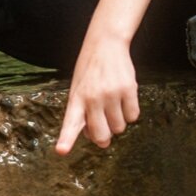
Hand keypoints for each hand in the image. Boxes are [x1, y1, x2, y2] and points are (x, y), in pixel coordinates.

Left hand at [55, 35, 139, 154]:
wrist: (105, 44)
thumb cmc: (89, 72)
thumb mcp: (78, 90)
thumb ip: (83, 115)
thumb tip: (100, 139)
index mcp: (76, 99)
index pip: (70, 122)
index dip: (66, 139)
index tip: (62, 151)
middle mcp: (93, 98)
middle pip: (102, 135)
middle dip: (104, 136)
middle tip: (104, 125)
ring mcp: (112, 94)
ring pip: (120, 128)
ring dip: (118, 122)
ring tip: (112, 104)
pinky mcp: (129, 89)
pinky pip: (133, 116)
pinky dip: (130, 113)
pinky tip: (123, 99)